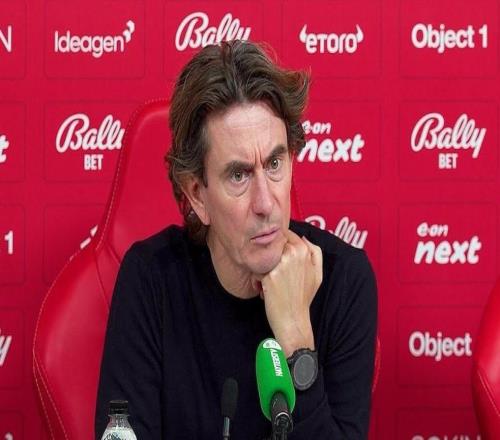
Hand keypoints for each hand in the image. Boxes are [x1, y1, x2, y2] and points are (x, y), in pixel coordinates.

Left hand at [260, 229, 322, 356]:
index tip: (278, 257)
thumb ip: (315, 251)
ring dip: (262, 267)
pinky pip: (256, 270)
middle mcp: (292, 254)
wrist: (293, 319)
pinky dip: (257, 279)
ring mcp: (279, 264)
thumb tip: (303, 237)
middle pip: (272, 243)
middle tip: (274, 271)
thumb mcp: (318, 273)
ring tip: (269, 281)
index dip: (279, 245)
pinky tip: (264, 290)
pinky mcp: (268, 276)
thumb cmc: (304, 297)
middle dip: (269, 255)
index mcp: (304, 250)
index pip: (286, 234)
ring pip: (262, 256)